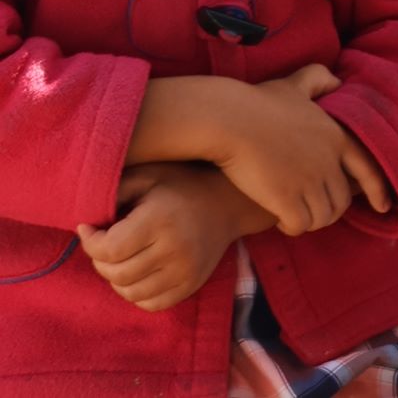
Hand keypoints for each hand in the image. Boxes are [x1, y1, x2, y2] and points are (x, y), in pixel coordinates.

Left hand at [76, 165, 262, 311]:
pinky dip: (136, 293)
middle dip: (100, 261)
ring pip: (130, 293)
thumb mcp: (147, 177)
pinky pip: (151, 304)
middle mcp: (175, 249)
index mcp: (161, 220)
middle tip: (104, 245)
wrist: (228, 202)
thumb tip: (85, 221)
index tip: (88, 229)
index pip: (109, 249)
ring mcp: (186, 271)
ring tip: (121, 259)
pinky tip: (138, 272)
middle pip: (116, 274)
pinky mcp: (192, 284)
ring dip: (116, 279)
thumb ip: (114, 192)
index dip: (89, 243)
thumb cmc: (179, 186)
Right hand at [212, 65, 390, 235]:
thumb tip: (338, 81)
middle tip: (310, 210)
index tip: (384, 207)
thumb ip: (319, 80)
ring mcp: (309, 181)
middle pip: (342, 201)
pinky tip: (282, 220)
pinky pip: (300, 225)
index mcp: (337, 137)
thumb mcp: (296, 84)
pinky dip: (293, 227)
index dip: (378, 190)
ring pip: (322, 217)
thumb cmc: (257, 102)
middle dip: (329, 210)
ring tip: (294, 215)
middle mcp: (329, 161)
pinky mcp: (287, 198)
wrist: (229, 120)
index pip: (369, 169)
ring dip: (310, 221)